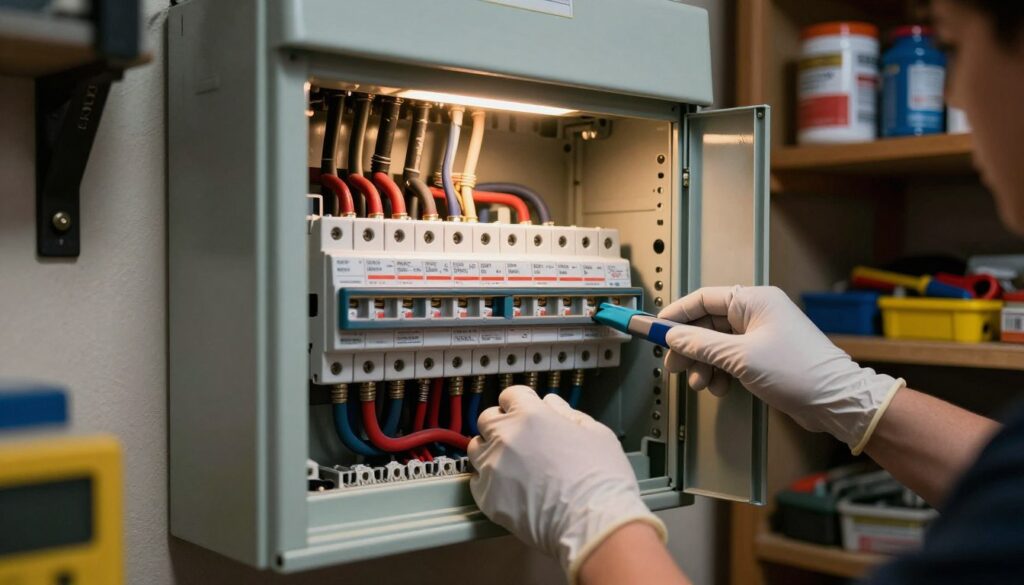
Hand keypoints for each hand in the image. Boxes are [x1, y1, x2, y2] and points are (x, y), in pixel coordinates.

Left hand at [468, 386, 666, 582]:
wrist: (593, 523)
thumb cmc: (600, 480)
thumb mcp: (595, 433)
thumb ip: (567, 414)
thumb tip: (551, 404)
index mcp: (531, 415)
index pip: (510, 395)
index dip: (519, 403)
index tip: (524, 412)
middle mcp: (505, 437)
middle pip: (487, 419)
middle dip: (501, 424)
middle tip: (519, 439)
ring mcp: (493, 467)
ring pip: (477, 449)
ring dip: (491, 451)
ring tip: (512, 465)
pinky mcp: (487, 497)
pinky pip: (477, 481)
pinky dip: (489, 482)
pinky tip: (509, 488)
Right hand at [659, 285, 903, 452]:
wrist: (836, 401)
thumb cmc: (799, 371)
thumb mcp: (740, 357)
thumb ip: (701, 344)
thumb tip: (672, 335)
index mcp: (754, 301)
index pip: (703, 298)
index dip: (676, 314)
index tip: (655, 329)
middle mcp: (758, 314)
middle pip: (707, 324)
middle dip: (689, 346)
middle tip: (674, 364)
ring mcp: (762, 336)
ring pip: (717, 345)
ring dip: (704, 364)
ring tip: (701, 383)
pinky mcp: (765, 357)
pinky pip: (730, 359)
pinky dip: (720, 373)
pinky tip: (721, 388)